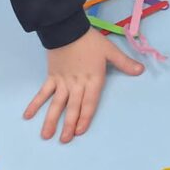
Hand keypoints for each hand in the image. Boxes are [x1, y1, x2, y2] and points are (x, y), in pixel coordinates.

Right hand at [23, 28, 143, 141]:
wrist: (67, 29)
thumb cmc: (90, 40)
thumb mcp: (110, 51)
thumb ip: (124, 63)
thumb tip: (141, 71)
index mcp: (93, 79)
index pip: (89, 103)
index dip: (85, 117)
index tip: (79, 131)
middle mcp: (77, 84)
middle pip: (73, 107)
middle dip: (68, 124)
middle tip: (64, 140)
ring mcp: (62, 82)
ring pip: (57, 103)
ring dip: (51, 119)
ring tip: (46, 135)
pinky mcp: (51, 76)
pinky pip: (43, 92)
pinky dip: (35, 103)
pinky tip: (28, 115)